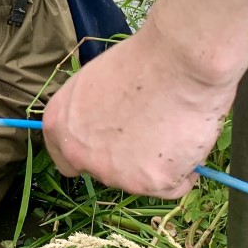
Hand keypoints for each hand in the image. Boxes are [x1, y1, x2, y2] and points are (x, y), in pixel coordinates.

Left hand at [42, 19, 234, 197]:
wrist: (178, 62)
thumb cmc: (141, 61)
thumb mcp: (96, 84)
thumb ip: (91, 114)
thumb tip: (107, 129)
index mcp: (60, 125)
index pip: (64, 157)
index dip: (91, 152)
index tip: (110, 147)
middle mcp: (79, 154)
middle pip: (105, 171)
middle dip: (127, 159)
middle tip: (151, 130)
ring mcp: (114, 173)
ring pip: (140, 180)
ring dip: (156, 162)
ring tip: (172, 124)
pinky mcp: (150, 184)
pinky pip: (172, 186)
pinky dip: (183, 170)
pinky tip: (186, 140)